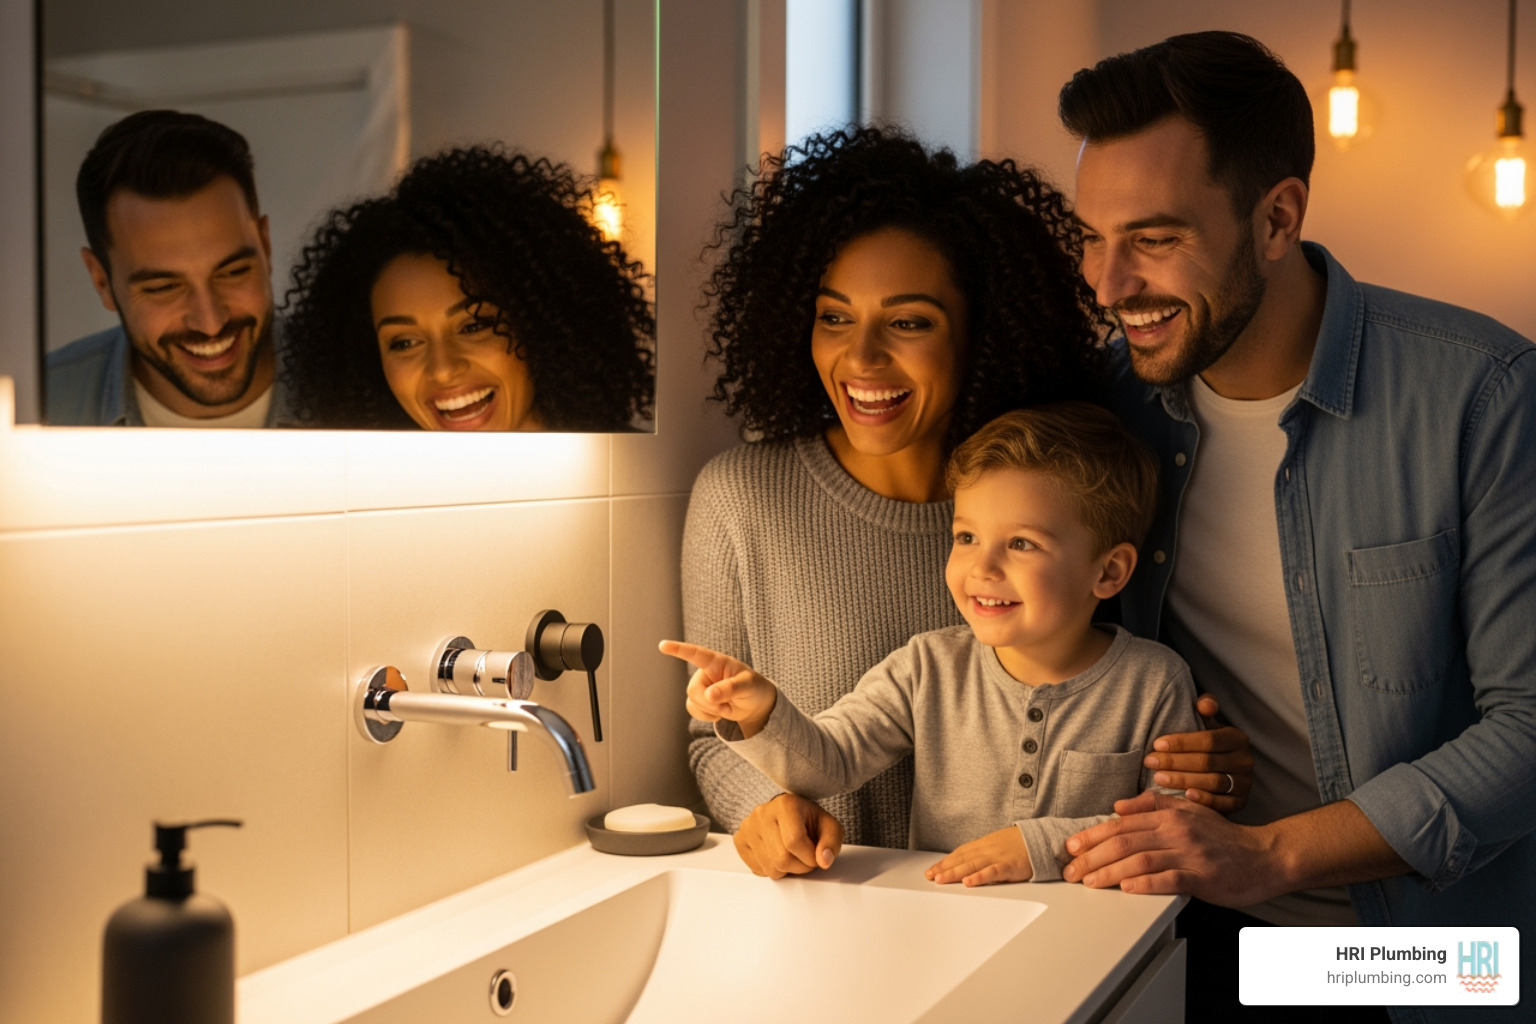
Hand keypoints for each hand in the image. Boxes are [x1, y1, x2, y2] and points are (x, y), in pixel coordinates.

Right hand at [659, 639, 775, 734]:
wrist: (754, 705)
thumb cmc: (753, 688)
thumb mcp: (748, 686)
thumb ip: (730, 688)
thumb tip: (709, 695)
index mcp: (717, 662)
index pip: (696, 654)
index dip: (679, 649)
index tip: (663, 645)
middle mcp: (705, 672)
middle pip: (693, 689)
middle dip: (709, 703)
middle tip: (727, 707)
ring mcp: (701, 687)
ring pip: (692, 701)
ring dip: (711, 710)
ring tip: (728, 707)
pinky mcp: (699, 700)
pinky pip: (693, 710)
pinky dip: (706, 716)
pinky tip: (719, 714)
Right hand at [733, 793, 843, 878]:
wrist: (787, 812)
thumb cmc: (808, 819)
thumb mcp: (829, 826)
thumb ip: (831, 842)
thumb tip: (823, 860)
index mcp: (785, 805)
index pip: (794, 841)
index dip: (809, 858)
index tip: (816, 856)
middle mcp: (762, 813)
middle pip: (781, 858)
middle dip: (800, 867)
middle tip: (805, 857)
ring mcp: (748, 826)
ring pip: (770, 868)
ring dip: (786, 870)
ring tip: (792, 854)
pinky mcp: (740, 840)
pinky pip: (757, 869)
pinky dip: (771, 869)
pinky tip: (777, 854)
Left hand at [925, 827, 1032, 886]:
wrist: (1040, 838)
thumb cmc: (1018, 844)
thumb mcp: (995, 845)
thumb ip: (980, 854)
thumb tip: (963, 863)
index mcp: (982, 845)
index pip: (959, 854)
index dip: (944, 862)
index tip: (931, 871)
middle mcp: (986, 850)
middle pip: (961, 859)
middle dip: (944, 868)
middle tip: (930, 877)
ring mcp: (997, 857)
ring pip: (972, 865)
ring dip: (955, 873)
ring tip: (941, 879)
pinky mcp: (1009, 866)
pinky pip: (992, 872)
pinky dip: (979, 877)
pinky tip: (969, 882)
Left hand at [1061, 791, 1281, 906]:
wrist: (1265, 856)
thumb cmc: (1224, 838)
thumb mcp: (1189, 811)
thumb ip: (1153, 805)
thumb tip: (1119, 805)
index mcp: (1171, 815)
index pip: (1122, 823)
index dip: (1092, 835)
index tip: (1071, 846)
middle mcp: (1177, 831)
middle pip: (1125, 840)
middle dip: (1092, 856)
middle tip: (1071, 870)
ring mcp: (1190, 854)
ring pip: (1140, 859)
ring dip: (1110, 872)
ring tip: (1089, 882)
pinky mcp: (1203, 877)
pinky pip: (1169, 879)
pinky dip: (1145, 884)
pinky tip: (1127, 889)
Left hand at [1145, 694, 1253, 812]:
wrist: (1224, 772)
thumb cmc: (1207, 744)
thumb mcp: (1208, 724)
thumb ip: (1206, 708)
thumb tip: (1204, 704)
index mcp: (1238, 738)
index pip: (1208, 740)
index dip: (1181, 742)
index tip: (1156, 744)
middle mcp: (1245, 761)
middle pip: (1207, 762)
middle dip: (1175, 762)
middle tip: (1150, 762)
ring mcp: (1245, 783)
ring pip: (1212, 782)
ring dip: (1183, 780)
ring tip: (1158, 778)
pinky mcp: (1241, 803)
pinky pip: (1222, 803)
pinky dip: (1204, 800)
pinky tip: (1185, 796)